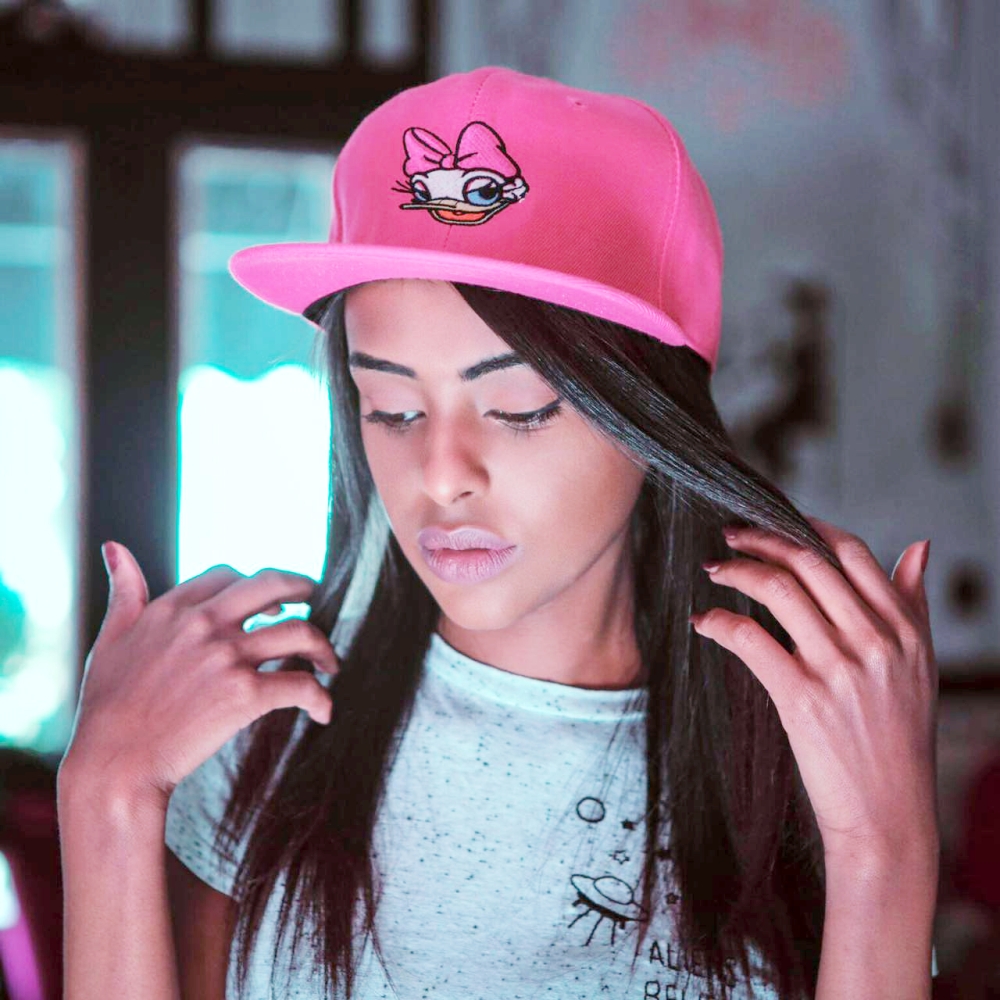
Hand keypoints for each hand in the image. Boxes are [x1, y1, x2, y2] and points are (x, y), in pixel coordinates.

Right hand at [61, 542, 339, 803]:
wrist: (114, 764)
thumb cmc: (108, 707)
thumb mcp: (110, 638)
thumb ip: (124, 591)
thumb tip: (114, 547)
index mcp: (173, 609)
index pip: (228, 575)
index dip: (252, 584)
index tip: (266, 599)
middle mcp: (205, 625)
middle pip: (272, 585)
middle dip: (301, 586)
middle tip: (314, 597)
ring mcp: (228, 657)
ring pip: (299, 631)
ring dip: (322, 646)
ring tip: (328, 663)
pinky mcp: (246, 694)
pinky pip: (301, 685)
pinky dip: (320, 698)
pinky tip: (323, 711)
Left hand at [689, 517, 937, 862]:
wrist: (889, 818)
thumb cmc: (899, 742)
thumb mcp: (921, 668)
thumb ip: (913, 605)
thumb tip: (918, 546)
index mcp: (906, 631)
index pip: (854, 554)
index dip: (809, 527)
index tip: (778, 519)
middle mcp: (877, 643)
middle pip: (811, 563)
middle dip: (764, 538)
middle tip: (731, 534)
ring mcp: (840, 669)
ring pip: (780, 591)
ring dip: (738, 571)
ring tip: (715, 570)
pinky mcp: (803, 698)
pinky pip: (751, 639)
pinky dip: (720, 622)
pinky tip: (704, 621)